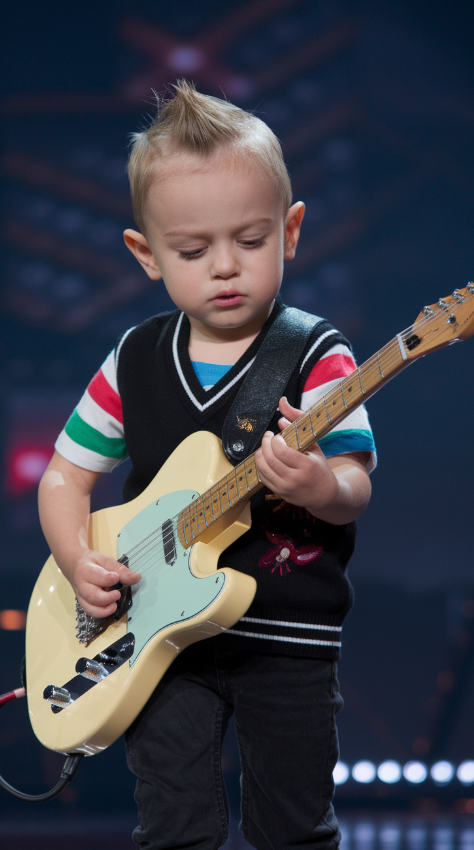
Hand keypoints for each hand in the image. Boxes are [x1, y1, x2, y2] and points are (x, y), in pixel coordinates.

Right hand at [71, 550, 140, 618]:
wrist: (74, 565)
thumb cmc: (92, 562)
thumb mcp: (106, 560)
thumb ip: (120, 570)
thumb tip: (137, 577)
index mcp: (85, 570)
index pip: (97, 577)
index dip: (109, 579)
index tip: (117, 577)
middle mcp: (81, 585)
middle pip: (92, 596)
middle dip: (107, 598)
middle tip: (117, 594)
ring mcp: (81, 596)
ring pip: (90, 608)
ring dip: (105, 610)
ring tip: (115, 605)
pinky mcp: (83, 604)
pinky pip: (91, 612)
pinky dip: (102, 613)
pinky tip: (110, 607)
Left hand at [255, 396, 338, 514]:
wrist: (325, 496)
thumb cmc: (320, 469)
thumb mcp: (315, 448)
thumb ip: (298, 431)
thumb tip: (280, 420)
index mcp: (306, 465)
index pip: (281, 450)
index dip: (275, 440)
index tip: (277, 435)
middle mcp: (294, 478)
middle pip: (269, 458)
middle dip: (265, 443)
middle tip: (268, 436)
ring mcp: (285, 487)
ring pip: (263, 468)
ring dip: (260, 454)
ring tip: (265, 447)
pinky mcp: (279, 493)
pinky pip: (262, 477)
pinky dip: (260, 465)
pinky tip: (265, 459)